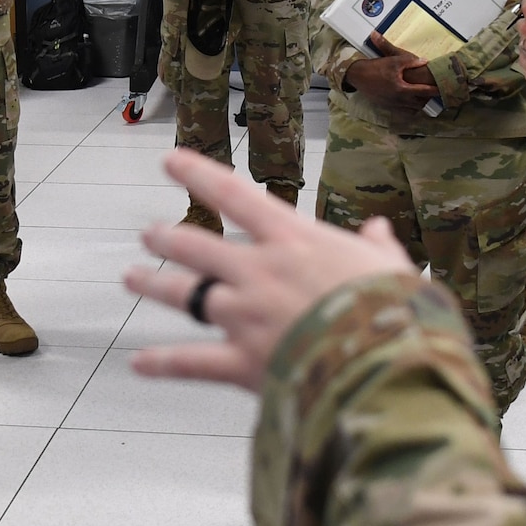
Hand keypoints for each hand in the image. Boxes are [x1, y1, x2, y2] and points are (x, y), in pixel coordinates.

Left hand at [127, 149, 417, 391]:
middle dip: (167, 239)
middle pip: (197, 247)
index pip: (235, 196)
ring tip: (131, 278)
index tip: (168, 161)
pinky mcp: (241, 362)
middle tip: (148, 234)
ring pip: (186, 295)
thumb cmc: (394, 309)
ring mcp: (244, 316)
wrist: (381, 362)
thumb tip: (378, 230)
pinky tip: (138, 363)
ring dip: (154, 285)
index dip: (197, 175)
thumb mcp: (392, 267)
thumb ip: (378, 247)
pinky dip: (162, 364)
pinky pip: (191, 362)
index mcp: (293, 240)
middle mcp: (258, 271)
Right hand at [344, 32, 439, 111]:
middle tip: (434, 93)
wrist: (358, 76)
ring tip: (424, 97)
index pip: (424, 92)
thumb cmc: (377, 67)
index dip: (435, 90)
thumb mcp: (394, 60)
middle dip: (428, 99)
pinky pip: (403, 111)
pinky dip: (409, 108)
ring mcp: (392, 105)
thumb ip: (411, 62)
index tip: (444, 89)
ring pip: (412, 109)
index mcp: (402, 89)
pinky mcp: (387, 106)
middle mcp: (398, 100)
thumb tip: (425, 61)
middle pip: (420, 104)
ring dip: (419, 104)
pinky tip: (411, 102)